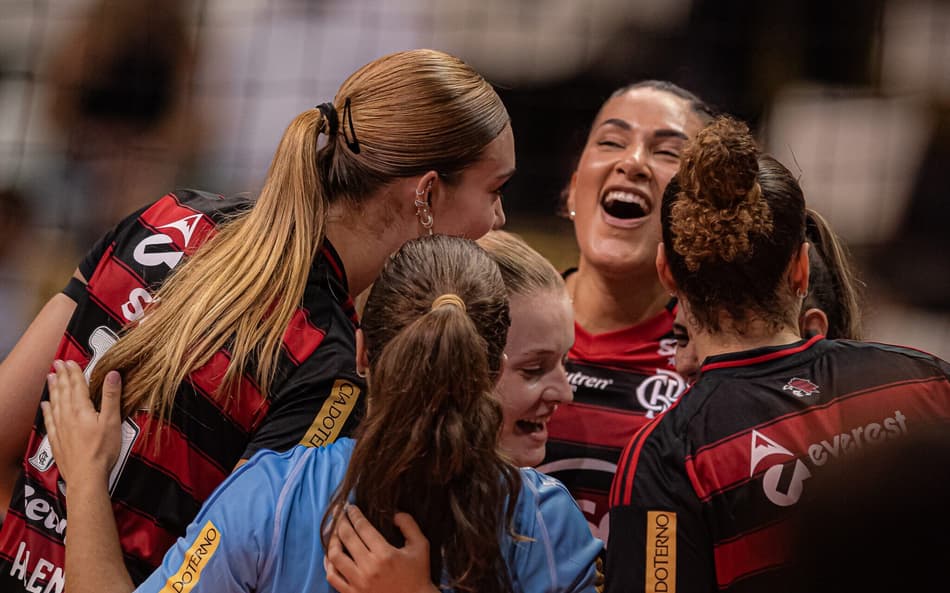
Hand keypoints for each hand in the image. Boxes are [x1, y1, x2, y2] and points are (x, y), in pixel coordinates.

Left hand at [41, 361, 122, 485]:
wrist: (86, 476)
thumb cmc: (101, 451)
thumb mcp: (112, 421)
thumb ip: (111, 396)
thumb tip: (113, 375)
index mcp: (81, 409)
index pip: (77, 385)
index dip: (74, 372)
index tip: (69, 361)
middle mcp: (67, 416)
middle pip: (64, 391)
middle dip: (61, 376)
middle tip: (57, 364)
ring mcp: (60, 427)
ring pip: (55, 402)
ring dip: (53, 388)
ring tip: (50, 378)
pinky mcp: (57, 439)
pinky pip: (49, 419)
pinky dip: (47, 409)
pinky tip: (45, 404)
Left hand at [324, 505, 438, 592]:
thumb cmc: (418, 574)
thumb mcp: (421, 546)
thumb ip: (408, 525)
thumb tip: (393, 513)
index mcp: (385, 554)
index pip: (363, 527)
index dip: (354, 514)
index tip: (350, 507)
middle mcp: (369, 568)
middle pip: (347, 538)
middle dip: (340, 521)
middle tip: (338, 513)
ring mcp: (358, 583)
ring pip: (335, 556)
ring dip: (332, 540)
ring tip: (334, 531)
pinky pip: (333, 577)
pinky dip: (328, 564)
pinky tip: (330, 554)